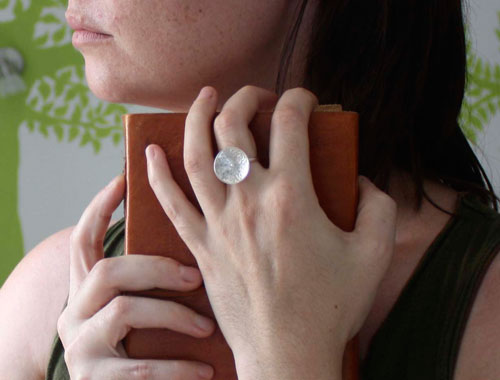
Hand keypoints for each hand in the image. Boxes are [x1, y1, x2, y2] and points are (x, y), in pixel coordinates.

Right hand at [56, 174, 216, 379]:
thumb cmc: (139, 342)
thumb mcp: (136, 306)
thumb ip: (147, 279)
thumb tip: (191, 228)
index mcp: (84, 290)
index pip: (82, 240)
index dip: (98, 208)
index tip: (123, 178)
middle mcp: (74, 312)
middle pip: (106, 271)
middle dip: (156, 268)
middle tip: (196, 276)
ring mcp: (79, 346)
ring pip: (123, 311)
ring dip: (173, 316)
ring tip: (207, 328)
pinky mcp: (94, 379)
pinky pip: (139, 368)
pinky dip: (176, 368)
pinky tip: (204, 369)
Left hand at [145, 85, 396, 378]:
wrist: (287, 354)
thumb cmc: (330, 308)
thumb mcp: (373, 254)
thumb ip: (378, 208)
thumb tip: (363, 182)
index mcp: (292, 197)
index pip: (290, 123)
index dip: (300, 98)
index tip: (306, 99)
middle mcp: (249, 201)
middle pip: (234, 127)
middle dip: (245, 98)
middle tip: (257, 96)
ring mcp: (218, 223)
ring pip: (195, 155)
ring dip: (197, 118)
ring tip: (204, 97)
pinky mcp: (200, 246)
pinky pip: (170, 201)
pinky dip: (156, 173)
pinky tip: (150, 152)